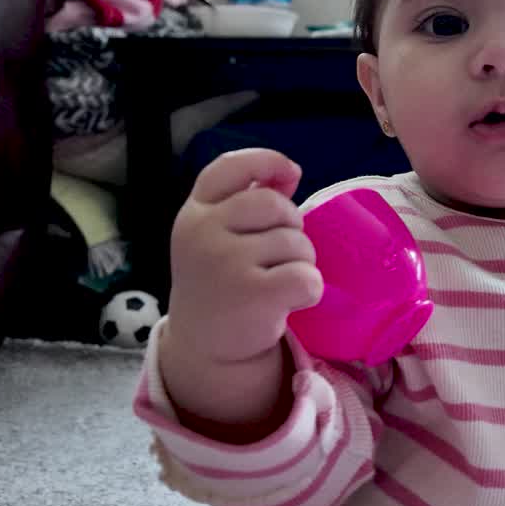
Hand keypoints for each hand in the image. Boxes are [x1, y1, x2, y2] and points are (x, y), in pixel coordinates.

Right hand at [167, 148, 323, 364]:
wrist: (205, 345)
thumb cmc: (221, 280)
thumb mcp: (218, 234)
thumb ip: (246, 201)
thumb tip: (289, 172)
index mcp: (194, 212)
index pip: (230, 167)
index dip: (267, 161)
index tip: (291, 174)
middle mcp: (203, 232)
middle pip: (277, 205)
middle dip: (291, 227)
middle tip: (278, 256)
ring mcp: (225, 262)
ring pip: (297, 243)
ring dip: (300, 263)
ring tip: (276, 283)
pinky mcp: (253, 294)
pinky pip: (308, 277)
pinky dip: (309, 290)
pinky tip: (288, 302)